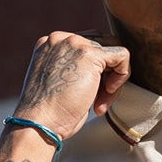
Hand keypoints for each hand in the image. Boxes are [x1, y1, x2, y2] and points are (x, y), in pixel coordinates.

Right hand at [15, 32, 130, 140]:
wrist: (40, 122)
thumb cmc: (50, 114)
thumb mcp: (60, 83)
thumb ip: (76, 69)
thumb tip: (104, 71)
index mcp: (52, 44)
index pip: (87, 46)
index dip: (95, 72)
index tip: (89, 96)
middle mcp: (61, 38)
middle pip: (101, 48)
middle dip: (105, 76)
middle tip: (97, 102)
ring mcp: (75, 43)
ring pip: (112, 53)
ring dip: (113, 80)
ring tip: (99, 102)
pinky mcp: (89, 54)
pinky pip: (122, 56)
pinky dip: (122, 76)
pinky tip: (107, 94)